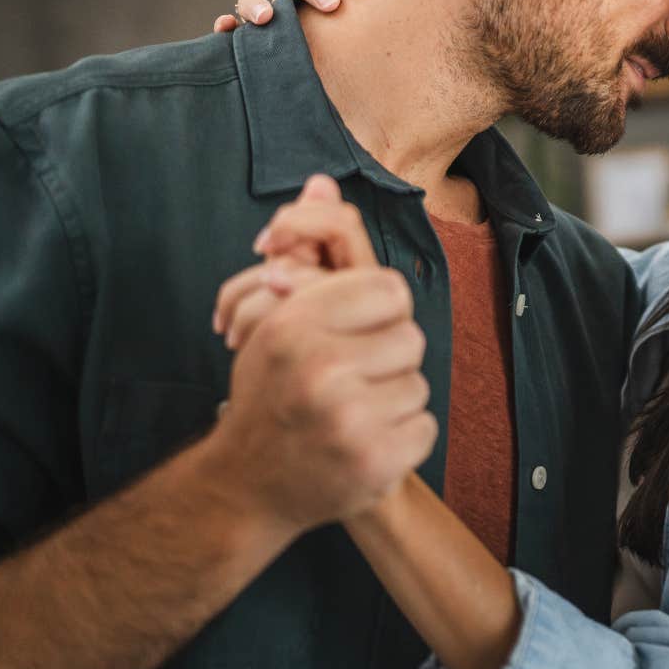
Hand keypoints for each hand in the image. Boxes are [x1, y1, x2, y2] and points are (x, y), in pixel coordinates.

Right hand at [204, 174, 435, 533]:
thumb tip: (322, 183)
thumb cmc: (269, 388)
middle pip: (411, 336)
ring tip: (350, 411)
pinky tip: (362, 445)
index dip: (377, 308)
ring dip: (393, 397)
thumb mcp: (277, 315)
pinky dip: (401, 438)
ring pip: (419, 383)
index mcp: (292, 326)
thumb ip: (308, 248)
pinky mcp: (373, 465)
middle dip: (387, 354)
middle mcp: (319, 371)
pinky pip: (423, 429)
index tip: (353, 327)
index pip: (389, 289)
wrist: (244, 486)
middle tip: (350, 375)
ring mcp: (348, 423)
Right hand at [214, 0, 372, 33]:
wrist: (307, 70)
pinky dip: (223, 26)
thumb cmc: (329, 30)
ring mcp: (260, 18)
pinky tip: (225, 26)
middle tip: (332, 5)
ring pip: (250, 2)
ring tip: (267, 17)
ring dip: (255, 4)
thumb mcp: (343, 3)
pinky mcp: (242, 41)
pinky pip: (227, 33)